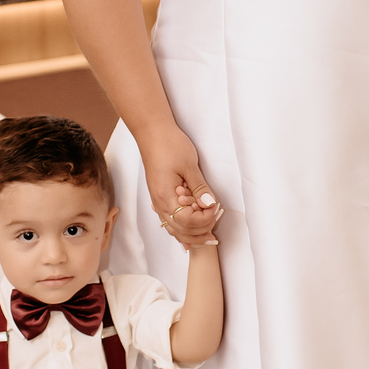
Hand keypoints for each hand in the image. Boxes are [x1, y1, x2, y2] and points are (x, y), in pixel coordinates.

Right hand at [142, 125, 221, 249]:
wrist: (152, 132)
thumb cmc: (169, 145)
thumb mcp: (189, 165)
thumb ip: (200, 188)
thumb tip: (210, 205)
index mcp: (165, 196)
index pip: (187, 221)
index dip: (204, 219)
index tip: (216, 208)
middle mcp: (159, 203)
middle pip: (181, 230)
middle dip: (200, 232)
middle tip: (216, 224)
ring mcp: (157, 201)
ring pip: (174, 229)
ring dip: (192, 234)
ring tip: (208, 236)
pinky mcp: (160, 197)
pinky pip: (170, 221)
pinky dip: (182, 229)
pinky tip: (190, 235)